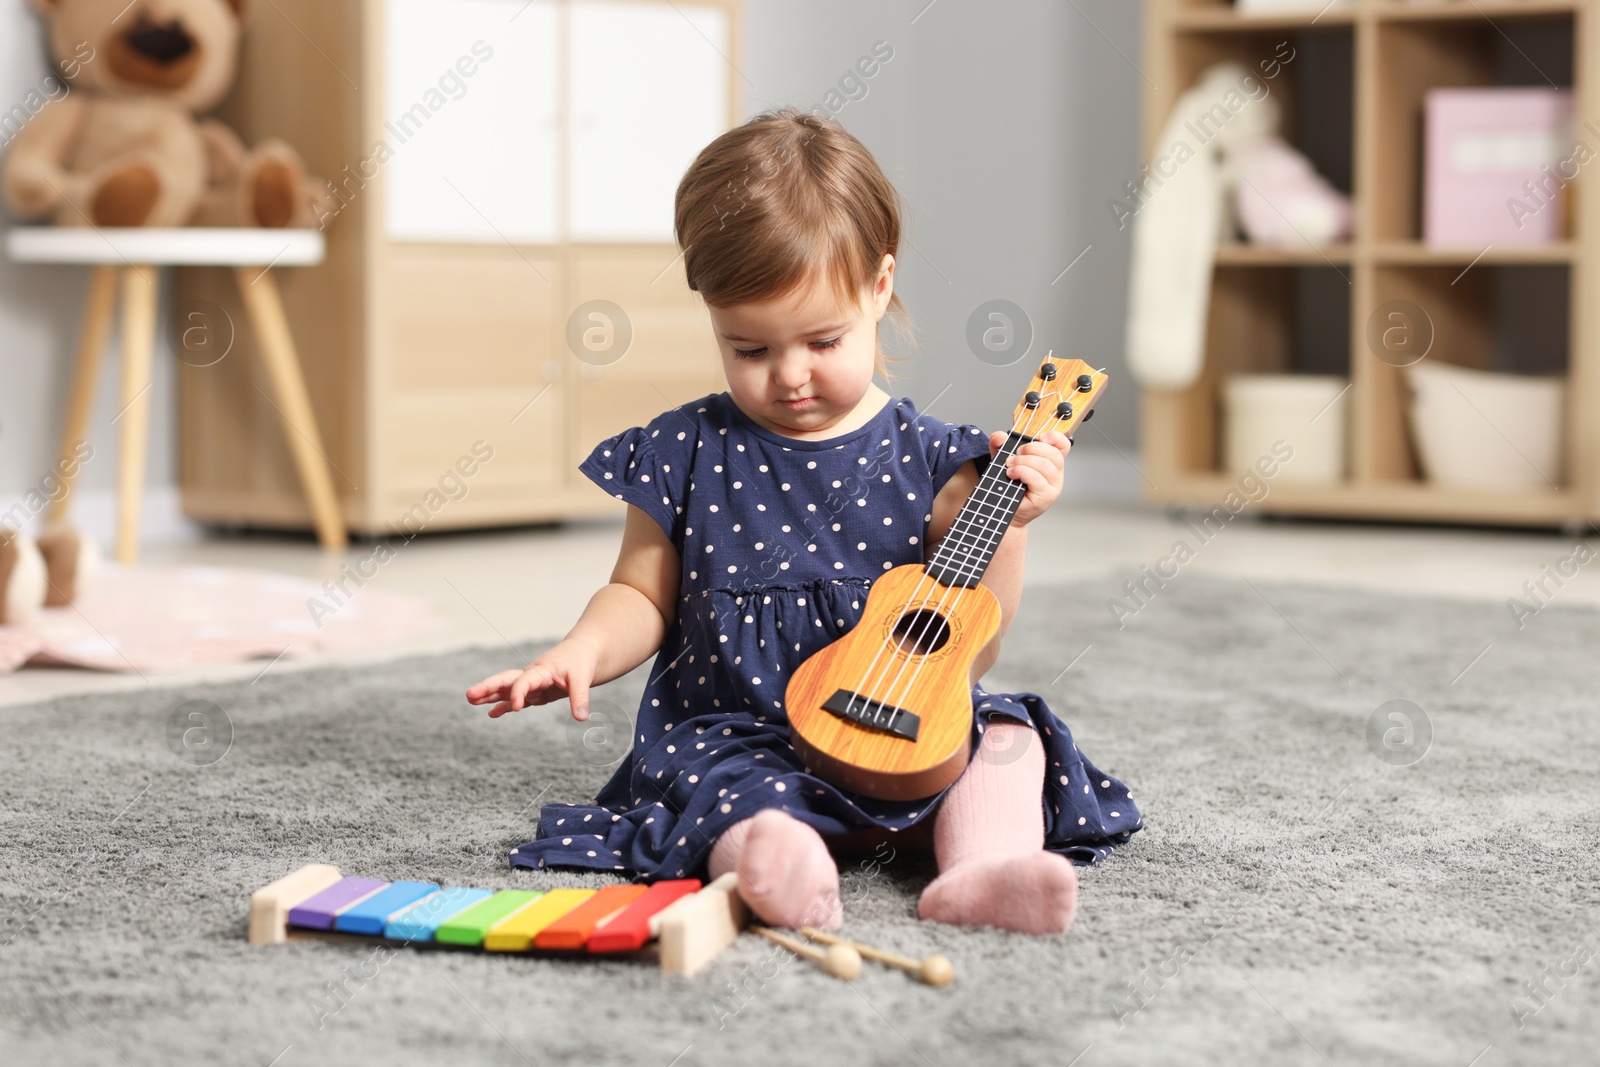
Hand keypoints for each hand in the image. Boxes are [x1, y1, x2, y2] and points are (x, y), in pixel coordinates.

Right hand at [465, 637, 600, 720]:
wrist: (586, 651)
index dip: (518, 693)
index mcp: (542, 670)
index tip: (517, 707)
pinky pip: (517, 699)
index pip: (524, 681)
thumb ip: (580, 698)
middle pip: (506, 680)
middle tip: (469, 695)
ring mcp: (532, 684)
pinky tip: (492, 713)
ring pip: (507, 689)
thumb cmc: (582, 661)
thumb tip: (581, 718)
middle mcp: (532, 675)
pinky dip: (505, 706)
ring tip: (471, 700)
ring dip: (490, 695)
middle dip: (488, 687)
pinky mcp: (537, 692)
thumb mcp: (583, 679)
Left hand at [991, 429, 1069, 527]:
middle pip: (1053, 453)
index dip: (1055, 438)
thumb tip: (1000, 437)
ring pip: (1044, 465)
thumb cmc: (1008, 485)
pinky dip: (1022, 472)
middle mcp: (1056, 474)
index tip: (1041, 437)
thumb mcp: (1003, 460)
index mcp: (1050, 462)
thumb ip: (1000, 446)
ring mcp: (1053, 486)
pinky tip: (1012, 474)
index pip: (1063, 445)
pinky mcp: (1046, 497)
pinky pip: (1037, 478)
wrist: (1004, 509)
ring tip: (1010, 466)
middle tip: (1015, 455)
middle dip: (1031, 448)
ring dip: (1024, 461)